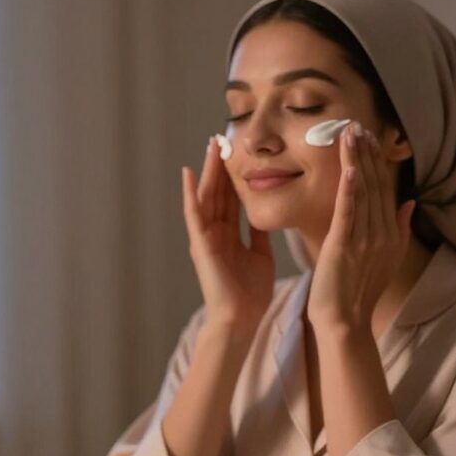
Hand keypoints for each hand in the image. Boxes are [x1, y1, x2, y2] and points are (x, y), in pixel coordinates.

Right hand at [181, 136, 274, 331]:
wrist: (241, 318)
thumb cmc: (250, 293)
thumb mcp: (260, 255)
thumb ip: (260, 234)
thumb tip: (266, 214)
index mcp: (229, 234)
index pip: (232, 197)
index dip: (235, 174)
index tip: (240, 151)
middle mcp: (215, 231)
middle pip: (218, 191)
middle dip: (220, 165)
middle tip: (222, 137)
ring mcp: (205, 236)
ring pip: (206, 196)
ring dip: (208, 170)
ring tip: (211, 145)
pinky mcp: (200, 244)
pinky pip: (194, 214)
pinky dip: (190, 194)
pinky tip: (189, 173)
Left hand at [306, 123, 416, 333]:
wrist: (345, 322)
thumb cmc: (359, 292)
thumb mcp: (387, 258)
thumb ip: (400, 229)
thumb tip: (409, 202)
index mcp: (391, 233)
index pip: (384, 189)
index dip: (377, 162)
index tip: (371, 137)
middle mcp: (382, 233)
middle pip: (375, 185)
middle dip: (367, 153)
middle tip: (359, 124)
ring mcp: (364, 239)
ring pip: (362, 193)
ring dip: (357, 161)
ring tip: (351, 134)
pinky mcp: (344, 247)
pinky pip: (349, 214)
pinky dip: (349, 190)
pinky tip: (349, 169)